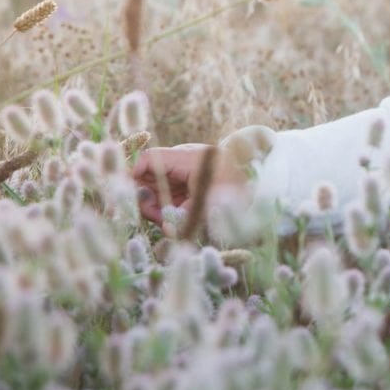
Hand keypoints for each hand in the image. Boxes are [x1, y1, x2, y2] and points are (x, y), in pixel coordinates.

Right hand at [131, 143, 246, 226]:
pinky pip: (170, 194)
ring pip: (157, 188)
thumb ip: (187, 216)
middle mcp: (182, 162)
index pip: (149, 159)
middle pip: (148, 177)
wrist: (261, 183)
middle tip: (155, 218)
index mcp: (186, 158)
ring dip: (157, 207)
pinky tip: (175, 220)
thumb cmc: (236, 188)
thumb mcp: (211, 202)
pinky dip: (169, 208)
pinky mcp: (190, 183)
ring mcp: (185, 172)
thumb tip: (169, 231)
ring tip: (168, 221)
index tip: (128, 199)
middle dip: (146, 199)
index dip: (133, 176)